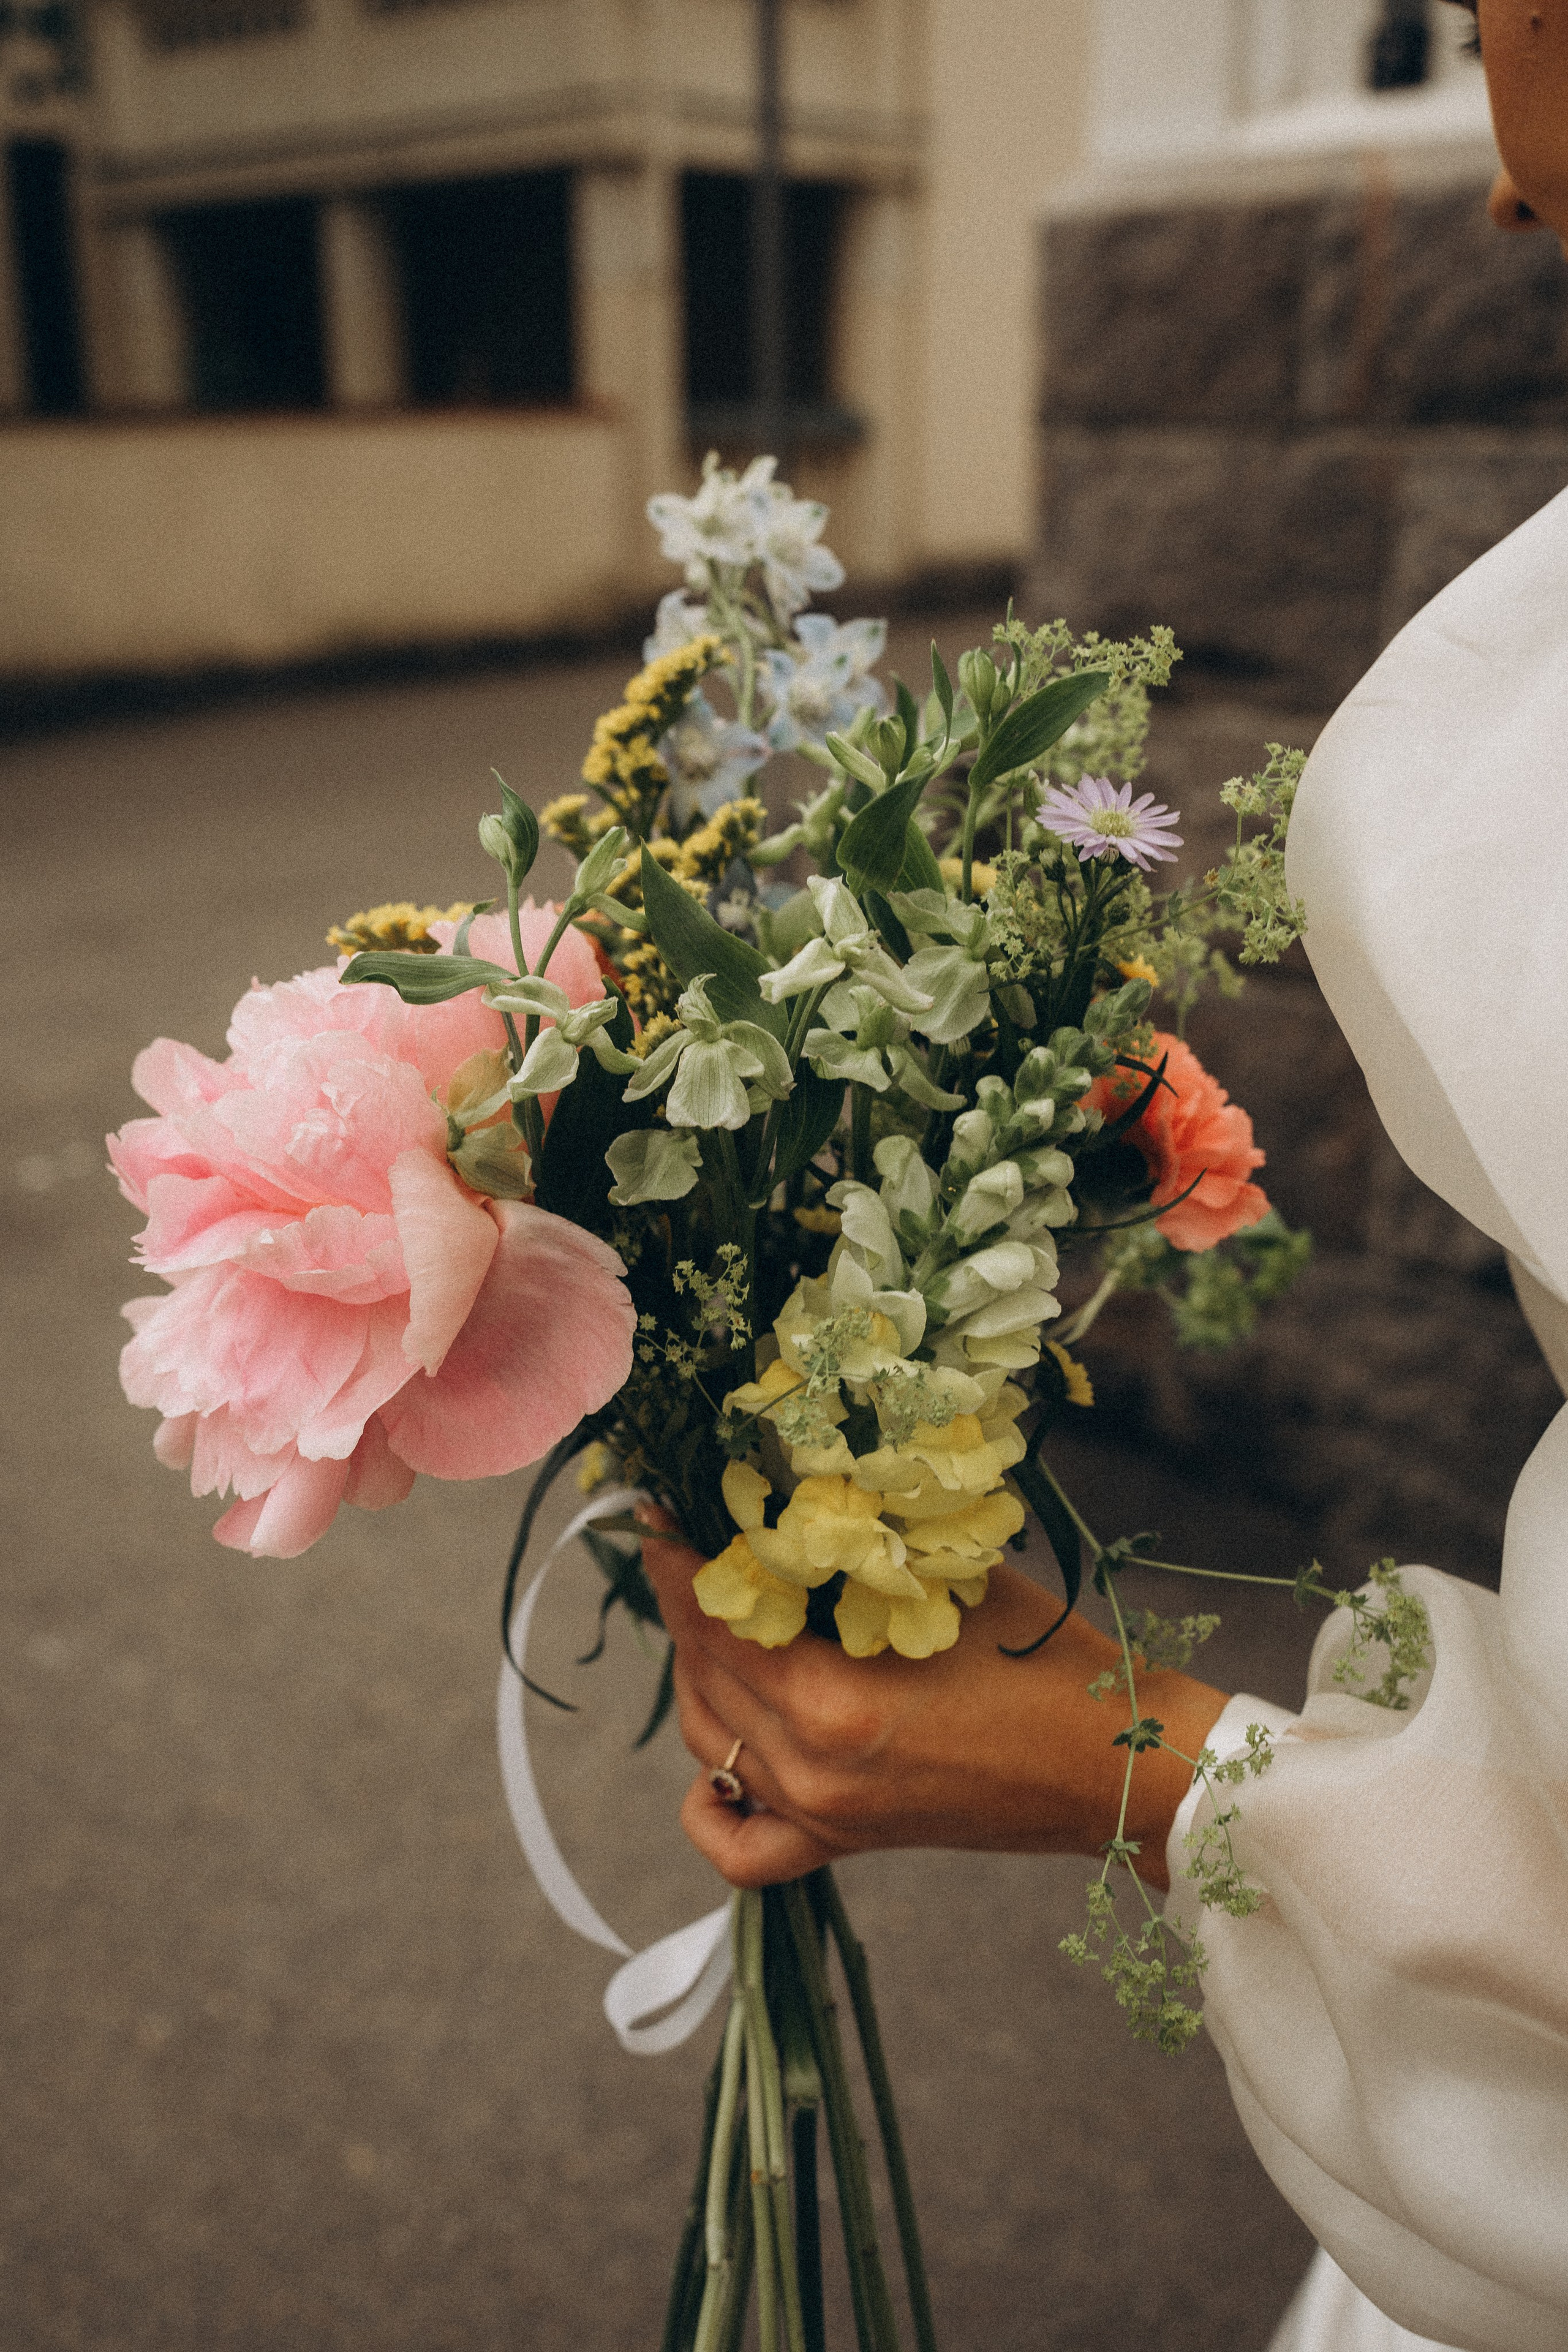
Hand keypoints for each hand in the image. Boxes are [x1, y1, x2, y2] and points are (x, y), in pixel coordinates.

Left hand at [638, 1508, 1229, 1891]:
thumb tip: (779, 1502)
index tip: (655, 1508)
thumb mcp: (943, 1583)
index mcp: (830, 1701)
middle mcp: (809, 1768)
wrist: (1114, 1766)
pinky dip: (711, 1800)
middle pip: (701, 1674)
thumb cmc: (1042, 1659)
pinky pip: (737, 1842)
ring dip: (698, 1674)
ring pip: (707, 1739)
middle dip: (686, 1601)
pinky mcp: (841, 1844)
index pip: (714, 1618)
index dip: (676, 1557)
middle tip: (691, 1543)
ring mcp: (820, 1815)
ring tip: (716, 1616)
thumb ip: (854, 1553)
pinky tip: (725, 1748)